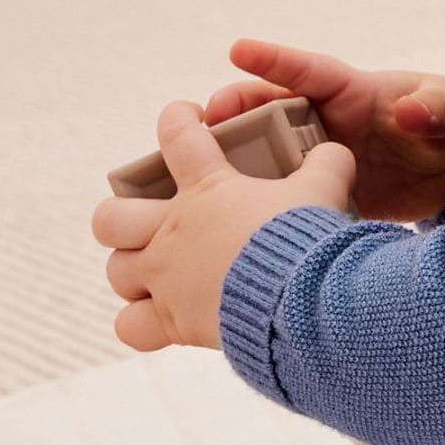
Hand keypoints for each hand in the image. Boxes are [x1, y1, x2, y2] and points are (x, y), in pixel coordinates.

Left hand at [91, 100, 356, 353]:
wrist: (301, 299)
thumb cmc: (309, 238)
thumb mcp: (326, 189)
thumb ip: (327, 164)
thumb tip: (334, 152)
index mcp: (207, 187)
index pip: (176, 135)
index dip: (176, 118)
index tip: (186, 117)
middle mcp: (173, 231)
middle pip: (111, 217)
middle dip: (120, 216)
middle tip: (147, 218)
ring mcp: (166, 277)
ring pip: (116, 271)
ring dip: (131, 270)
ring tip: (153, 272)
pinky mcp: (172, 321)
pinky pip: (130, 327)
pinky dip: (139, 324)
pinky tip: (156, 319)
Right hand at [202, 37, 444, 224]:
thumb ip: (434, 107)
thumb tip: (411, 112)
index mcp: (351, 92)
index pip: (307, 72)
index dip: (274, 61)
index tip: (237, 50)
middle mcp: (324, 123)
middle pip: (267, 112)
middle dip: (233, 113)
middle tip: (206, 124)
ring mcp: (315, 161)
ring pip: (264, 156)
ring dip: (233, 161)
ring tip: (199, 172)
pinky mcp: (317, 196)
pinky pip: (280, 197)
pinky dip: (255, 205)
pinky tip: (230, 222)